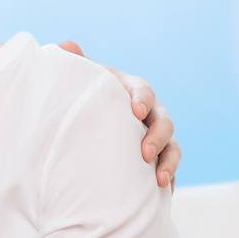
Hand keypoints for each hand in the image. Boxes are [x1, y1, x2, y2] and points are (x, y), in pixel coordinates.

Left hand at [60, 41, 179, 189]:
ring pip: (172, 146)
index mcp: (129, 89)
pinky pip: (170, 167)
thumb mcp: (80, 82)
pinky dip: (170, 177)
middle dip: (158, 136)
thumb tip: (66, 45)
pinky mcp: (157, 157)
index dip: (142, 99)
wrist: (86, 123)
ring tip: (159, 180)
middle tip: (145, 153)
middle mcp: (148, 112)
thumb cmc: (83, 98)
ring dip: (169, 162)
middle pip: (164, 120)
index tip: (136, 111)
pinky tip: (164, 192)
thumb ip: (76, 64)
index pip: (143, 90)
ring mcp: (155, 135)